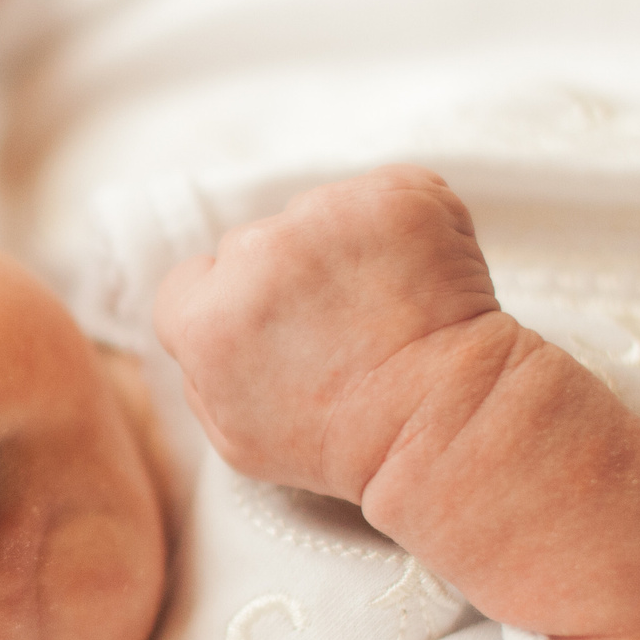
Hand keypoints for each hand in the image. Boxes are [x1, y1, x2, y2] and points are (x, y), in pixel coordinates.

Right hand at [152, 166, 503, 502]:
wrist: (445, 424)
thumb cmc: (346, 444)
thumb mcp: (236, 438)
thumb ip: (202, 372)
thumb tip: (205, 326)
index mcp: (206, 317)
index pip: (195, 278)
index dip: (233, 303)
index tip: (274, 328)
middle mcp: (257, 254)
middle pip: (255, 245)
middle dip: (288, 277)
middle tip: (338, 326)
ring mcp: (328, 216)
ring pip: (318, 216)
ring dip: (343, 249)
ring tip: (383, 306)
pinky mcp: (394, 196)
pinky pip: (383, 196)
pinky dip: (401, 230)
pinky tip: (417, 282)